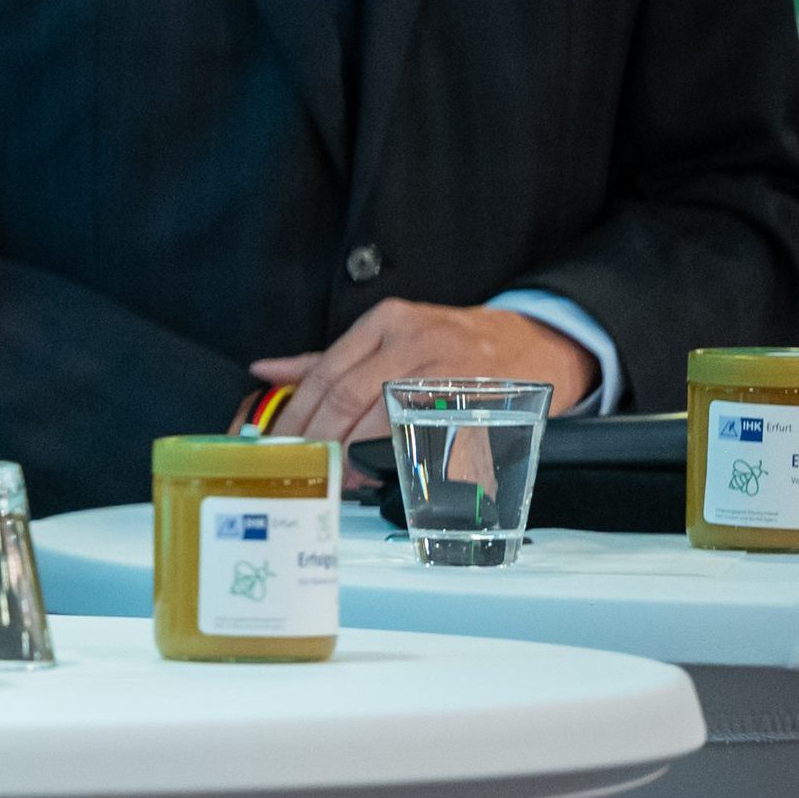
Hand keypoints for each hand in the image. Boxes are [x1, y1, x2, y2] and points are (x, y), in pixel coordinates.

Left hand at [251, 297, 598, 448]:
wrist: (533, 342)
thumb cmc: (449, 342)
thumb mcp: (389, 334)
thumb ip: (326, 358)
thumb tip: (265, 372)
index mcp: (387, 321)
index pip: (326, 374)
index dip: (298, 416)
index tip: (281, 446)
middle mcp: (416, 341)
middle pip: (349, 398)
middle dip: (321, 440)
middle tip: (306, 468)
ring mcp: (451, 372)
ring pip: (387, 421)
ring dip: (357, 456)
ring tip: (339, 476)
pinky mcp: (479, 404)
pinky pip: (434, 440)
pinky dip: (405, 463)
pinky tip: (389, 476)